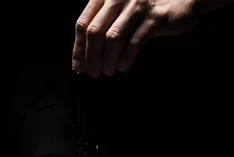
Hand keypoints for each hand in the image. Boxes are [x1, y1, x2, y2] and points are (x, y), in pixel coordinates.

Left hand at [72, 0, 204, 76]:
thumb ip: (104, 26)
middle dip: (91, 57)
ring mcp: (137, 6)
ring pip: (113, 38)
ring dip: (107, 59)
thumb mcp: (121, 10)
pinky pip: (135, 41)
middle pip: (95, 32)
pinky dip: (126, 57)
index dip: (78, 48)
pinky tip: (123, 66)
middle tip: (92, 72)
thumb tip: (86, 56)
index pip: (83, 23)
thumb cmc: (147, 7)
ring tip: (108, 71)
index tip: (78, 65)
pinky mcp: (155, 17)